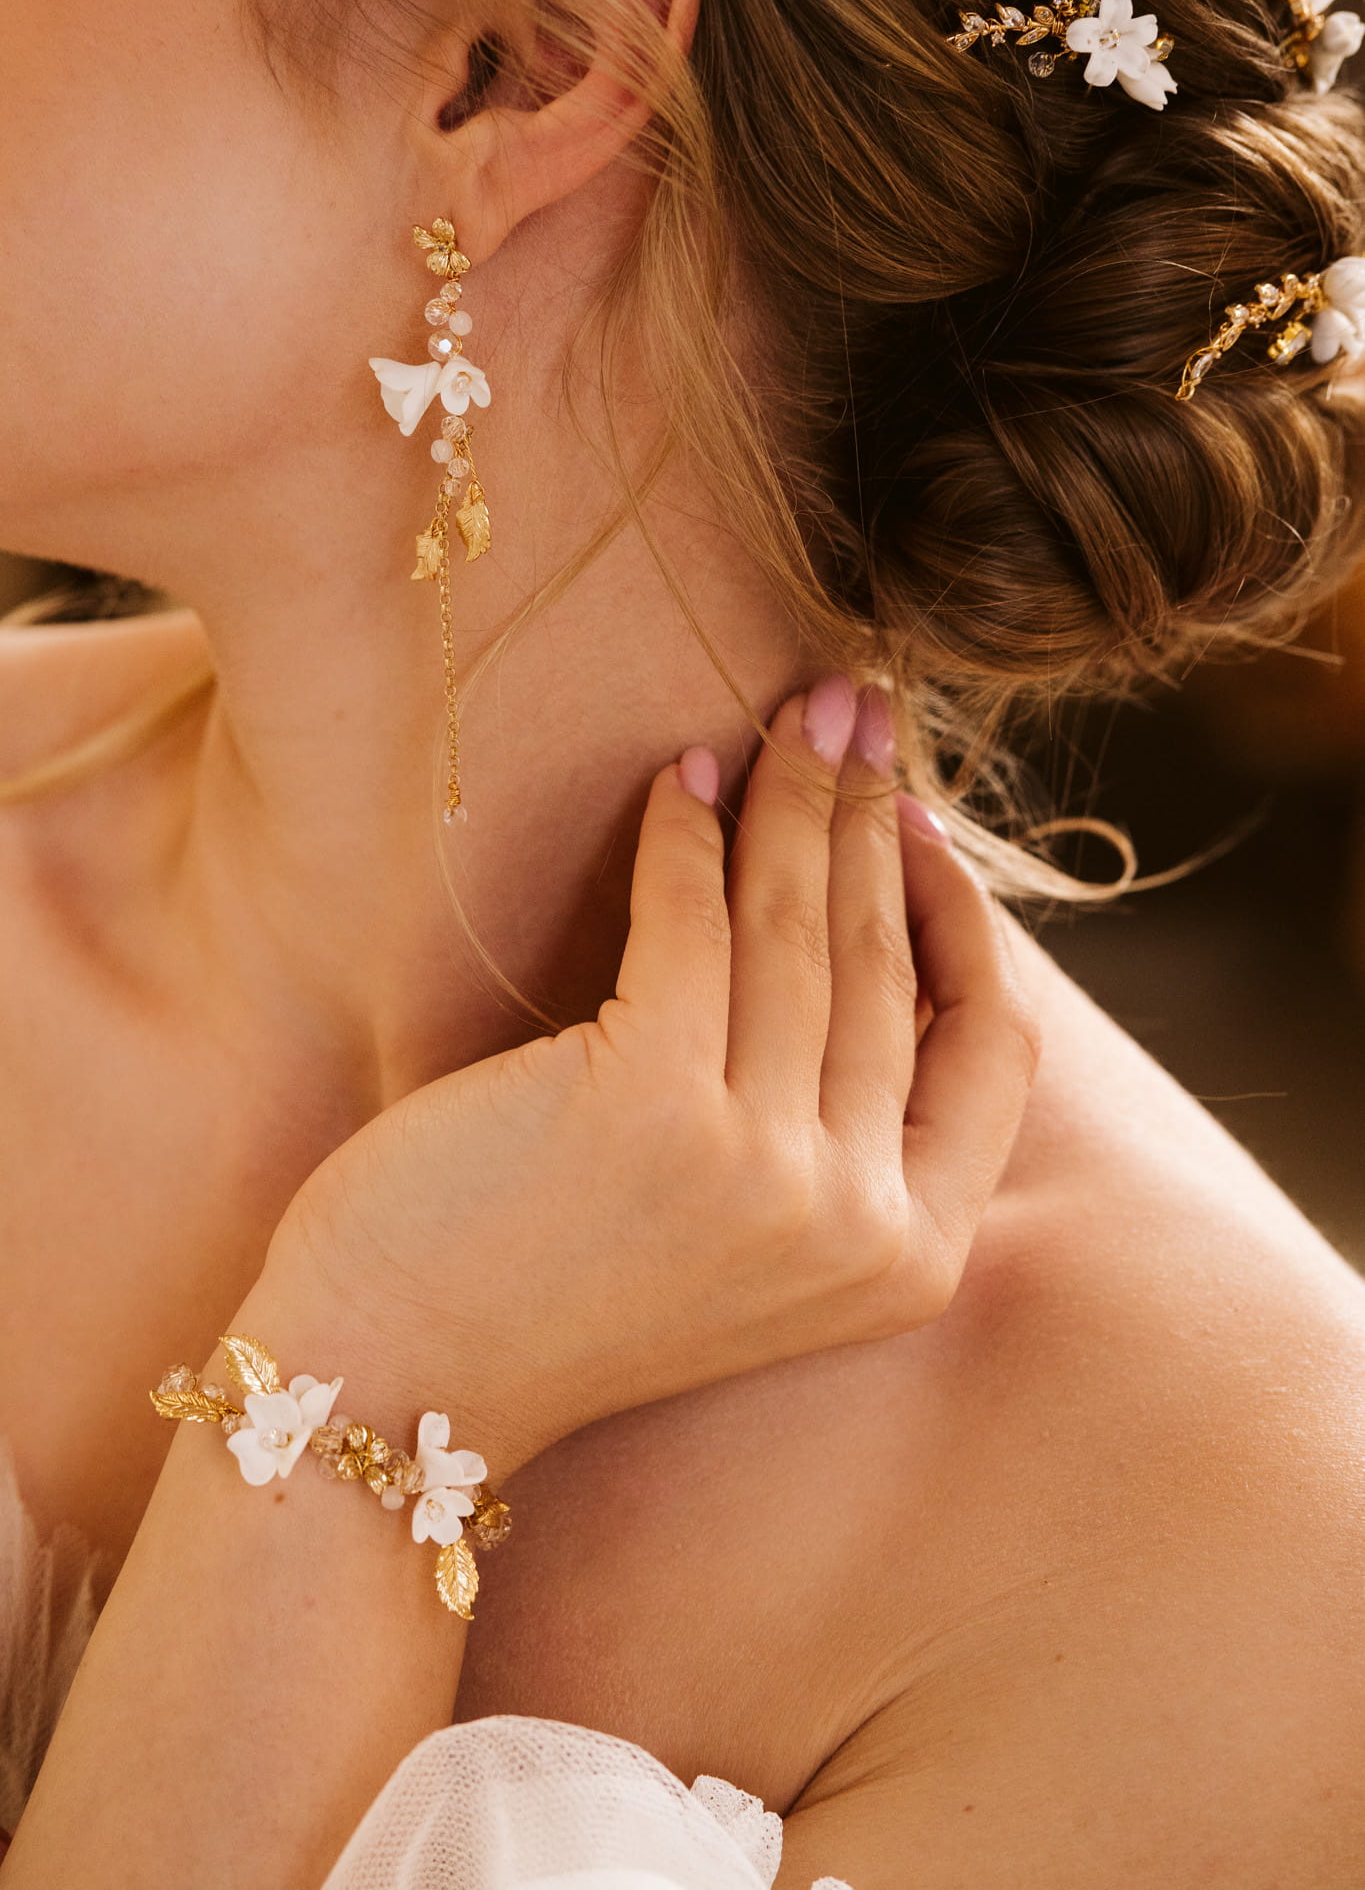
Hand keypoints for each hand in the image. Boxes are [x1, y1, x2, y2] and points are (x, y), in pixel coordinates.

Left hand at [259, 680, 1039, 1473]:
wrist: (408, 1383)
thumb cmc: (570, 1291)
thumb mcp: (755, 1236)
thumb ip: (837, 1126)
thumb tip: (879, 926)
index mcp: (907, 1263)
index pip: (993, 1052)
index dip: (963, 921)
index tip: (918, 829)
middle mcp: (857, 1222)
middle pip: (892, 965)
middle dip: (876, 814)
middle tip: (856, 708)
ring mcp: (762, 1170)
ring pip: (804, 931)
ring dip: (798, 797)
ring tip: (787, 712)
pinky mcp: (649, 1108)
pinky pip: (689, 923)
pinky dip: (685, 831)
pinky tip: (680, 773)